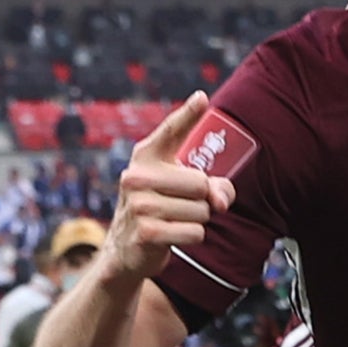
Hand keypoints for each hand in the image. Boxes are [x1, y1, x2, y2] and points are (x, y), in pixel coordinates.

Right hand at [105, 92, 232, 281]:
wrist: (127, 249)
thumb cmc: (162, 210)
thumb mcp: (185, 191)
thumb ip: (214, 187)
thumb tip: (220, 201)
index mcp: (146, 156)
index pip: (171, 131)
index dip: (188, 114)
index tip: (202, 97)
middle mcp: (138, 176)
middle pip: (200, 184)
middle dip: (203, 200)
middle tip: (182, 206)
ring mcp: (139, 204)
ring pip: (201, 210)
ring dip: (198, 220)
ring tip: (175, 221)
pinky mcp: (146, 232)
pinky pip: (195, 232)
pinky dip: (193, 237)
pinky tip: (173, 236)